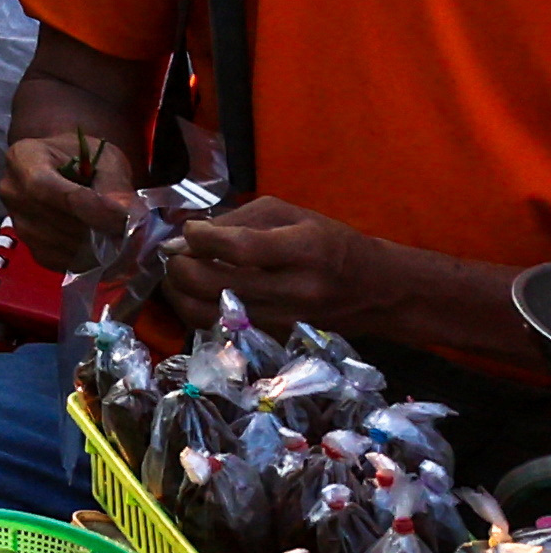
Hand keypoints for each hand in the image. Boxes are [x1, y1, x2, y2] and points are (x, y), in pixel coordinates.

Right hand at [2, 127, 139, 275]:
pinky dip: (87, 259)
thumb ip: (115, 186)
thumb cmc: (86, 159)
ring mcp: (17, 221)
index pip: (44, 187)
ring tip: (122, 238)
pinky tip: (104, 247)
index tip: (124, 218)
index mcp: (23, 157)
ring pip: (59, 244)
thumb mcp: (106, 159)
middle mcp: (11, 190)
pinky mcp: (29, 246)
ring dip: (96, 247)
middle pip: (54, 219)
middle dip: (97, 229)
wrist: (69, 169)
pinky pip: (60, 260)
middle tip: (134, 233)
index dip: (85, 206)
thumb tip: (127, 216)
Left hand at [157, 195, 411, 332]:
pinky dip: (198, 311)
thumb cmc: (329, 242)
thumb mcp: (290, 214)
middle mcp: (295, 290)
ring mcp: (284, 320)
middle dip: (180, 266)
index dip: (200, 237)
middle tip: (177, 254)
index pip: (239, 248)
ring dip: (180, 294)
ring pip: (209, 315)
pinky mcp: (276, 338)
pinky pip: (221, 331)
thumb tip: (188, 235)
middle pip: (214, 285)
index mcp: (304, 250)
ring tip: (181, 274)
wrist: (374, 291)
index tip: (191, 230)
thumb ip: (237, 220)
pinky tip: (199, 294)